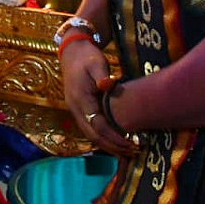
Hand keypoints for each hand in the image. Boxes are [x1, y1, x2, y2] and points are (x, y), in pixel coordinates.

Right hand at [60, 40, 137, 155]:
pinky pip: (89, 128)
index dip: (113, 136)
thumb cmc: (87, 57)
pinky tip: (114, 141)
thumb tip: (108, 84)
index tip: (131, 142)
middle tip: (132, 152)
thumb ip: (102, 75)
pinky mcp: (78, 109)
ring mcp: (75, 109)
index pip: (97, 124)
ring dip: (106, 144)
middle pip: (92, 134)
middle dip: (111, 146)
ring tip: (125, 151)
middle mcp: (75, 107)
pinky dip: (101, 137)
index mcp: (80, 98)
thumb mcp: (96, 62)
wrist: (72, 51)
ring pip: (89, 134)